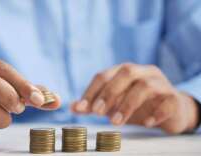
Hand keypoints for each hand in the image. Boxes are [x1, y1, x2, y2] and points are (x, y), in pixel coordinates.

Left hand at [72, 63, 198, 133]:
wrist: (171, 110)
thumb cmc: (137, 104)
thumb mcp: (114, 104)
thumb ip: (94, 104)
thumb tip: (72, 107)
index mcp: (125, 71)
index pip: (104, 75)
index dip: (91, 90)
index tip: (81, 107)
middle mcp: (143, 72)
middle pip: (125, 73)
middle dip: (109, 92)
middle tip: (97, 112)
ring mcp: (160, 83)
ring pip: (145, 86)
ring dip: (127, 104)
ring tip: (116, 122)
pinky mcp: (174, 97)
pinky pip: (167, 101)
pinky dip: (155, 112)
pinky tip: (146, 123)